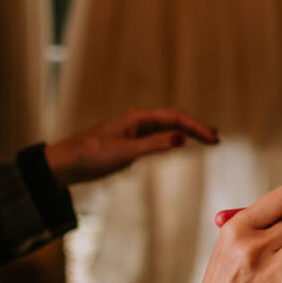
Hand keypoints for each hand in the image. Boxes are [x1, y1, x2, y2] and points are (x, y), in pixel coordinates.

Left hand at [44, 107, 217, 187]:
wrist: (65, 164)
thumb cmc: (90, 155)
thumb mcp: (124, 152)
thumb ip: (153, 145)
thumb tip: (182, 139)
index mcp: (137, 118)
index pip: (175, 118)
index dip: (196, 127)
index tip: (213, 139)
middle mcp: (137, 121)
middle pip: (174, 121)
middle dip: (196, 128)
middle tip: (216, 138)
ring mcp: (133, 132)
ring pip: (166, 129)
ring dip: (186, 133)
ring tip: (206, 138)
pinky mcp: (129, 144)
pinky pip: (157, 139)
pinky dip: (173, 141)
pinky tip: (180, 145)